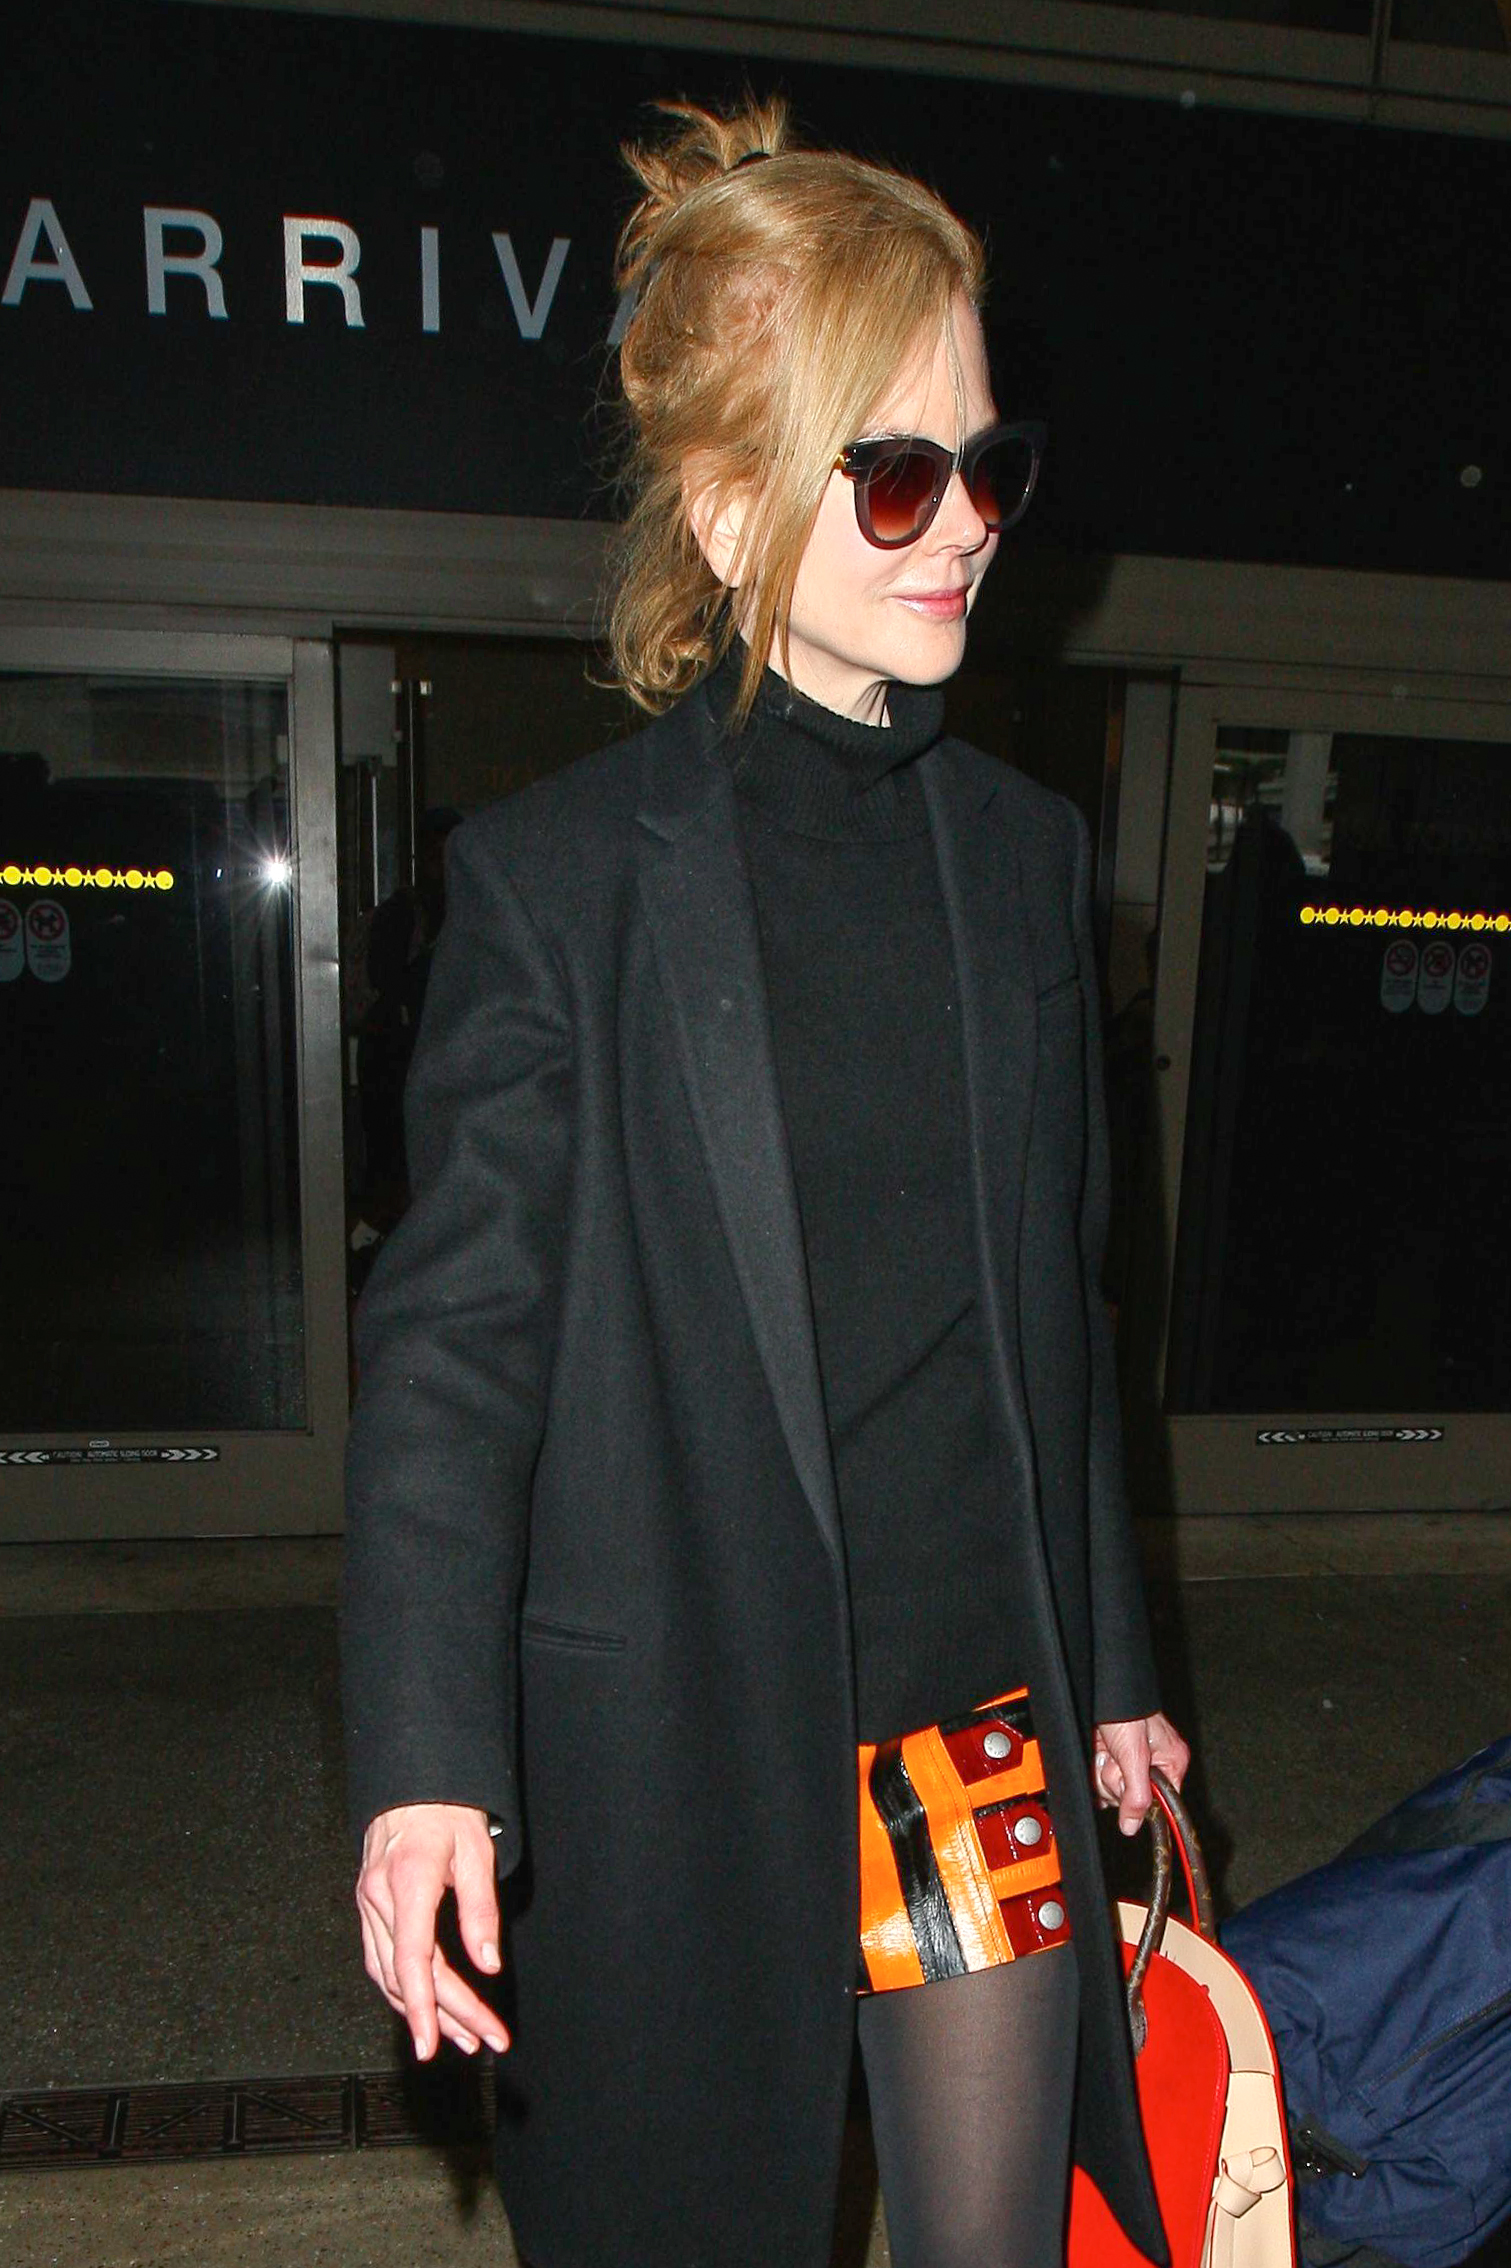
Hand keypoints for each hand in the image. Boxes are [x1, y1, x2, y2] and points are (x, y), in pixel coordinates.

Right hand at [356, 1803, 508, 2060]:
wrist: (412, 1781)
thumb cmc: (449, 1810)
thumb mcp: (477, 1852)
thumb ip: (480, 1910)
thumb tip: (487, 1964)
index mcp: (408, 1881)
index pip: (412, 1959)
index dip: (423, 2008)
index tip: (432, 2045)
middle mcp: (379, 1896)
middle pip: (407, 1973)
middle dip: (445, 2015)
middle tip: (481, 2040)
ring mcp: (368, 1902)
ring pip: (388, 1973)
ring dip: (423, 2009)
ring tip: (462, 2036)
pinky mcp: (368, 1905)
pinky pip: (381, 1957)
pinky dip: (404, 1988)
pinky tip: (429, 2007)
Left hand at [1091, 1712, 1190, 1838]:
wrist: (1101, 1691)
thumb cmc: (1126, 1711)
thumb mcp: (1135, 1755)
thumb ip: (1138, 1795)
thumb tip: (1132, 1826)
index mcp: (1171, 1762)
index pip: (1163, 1802)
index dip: (1143, 1802)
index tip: (1130, 1796)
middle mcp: (1153, 1764)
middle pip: (1133, 1798)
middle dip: (1118, 1782)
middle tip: (1116, 1759)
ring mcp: (1130, 1762)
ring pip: (1114, 1791)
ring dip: (1104, 1773)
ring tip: (1107, 1752)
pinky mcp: (1112, 1758)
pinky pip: (1101, 1781)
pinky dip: (1095, 1770)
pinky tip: (1098, 1754)